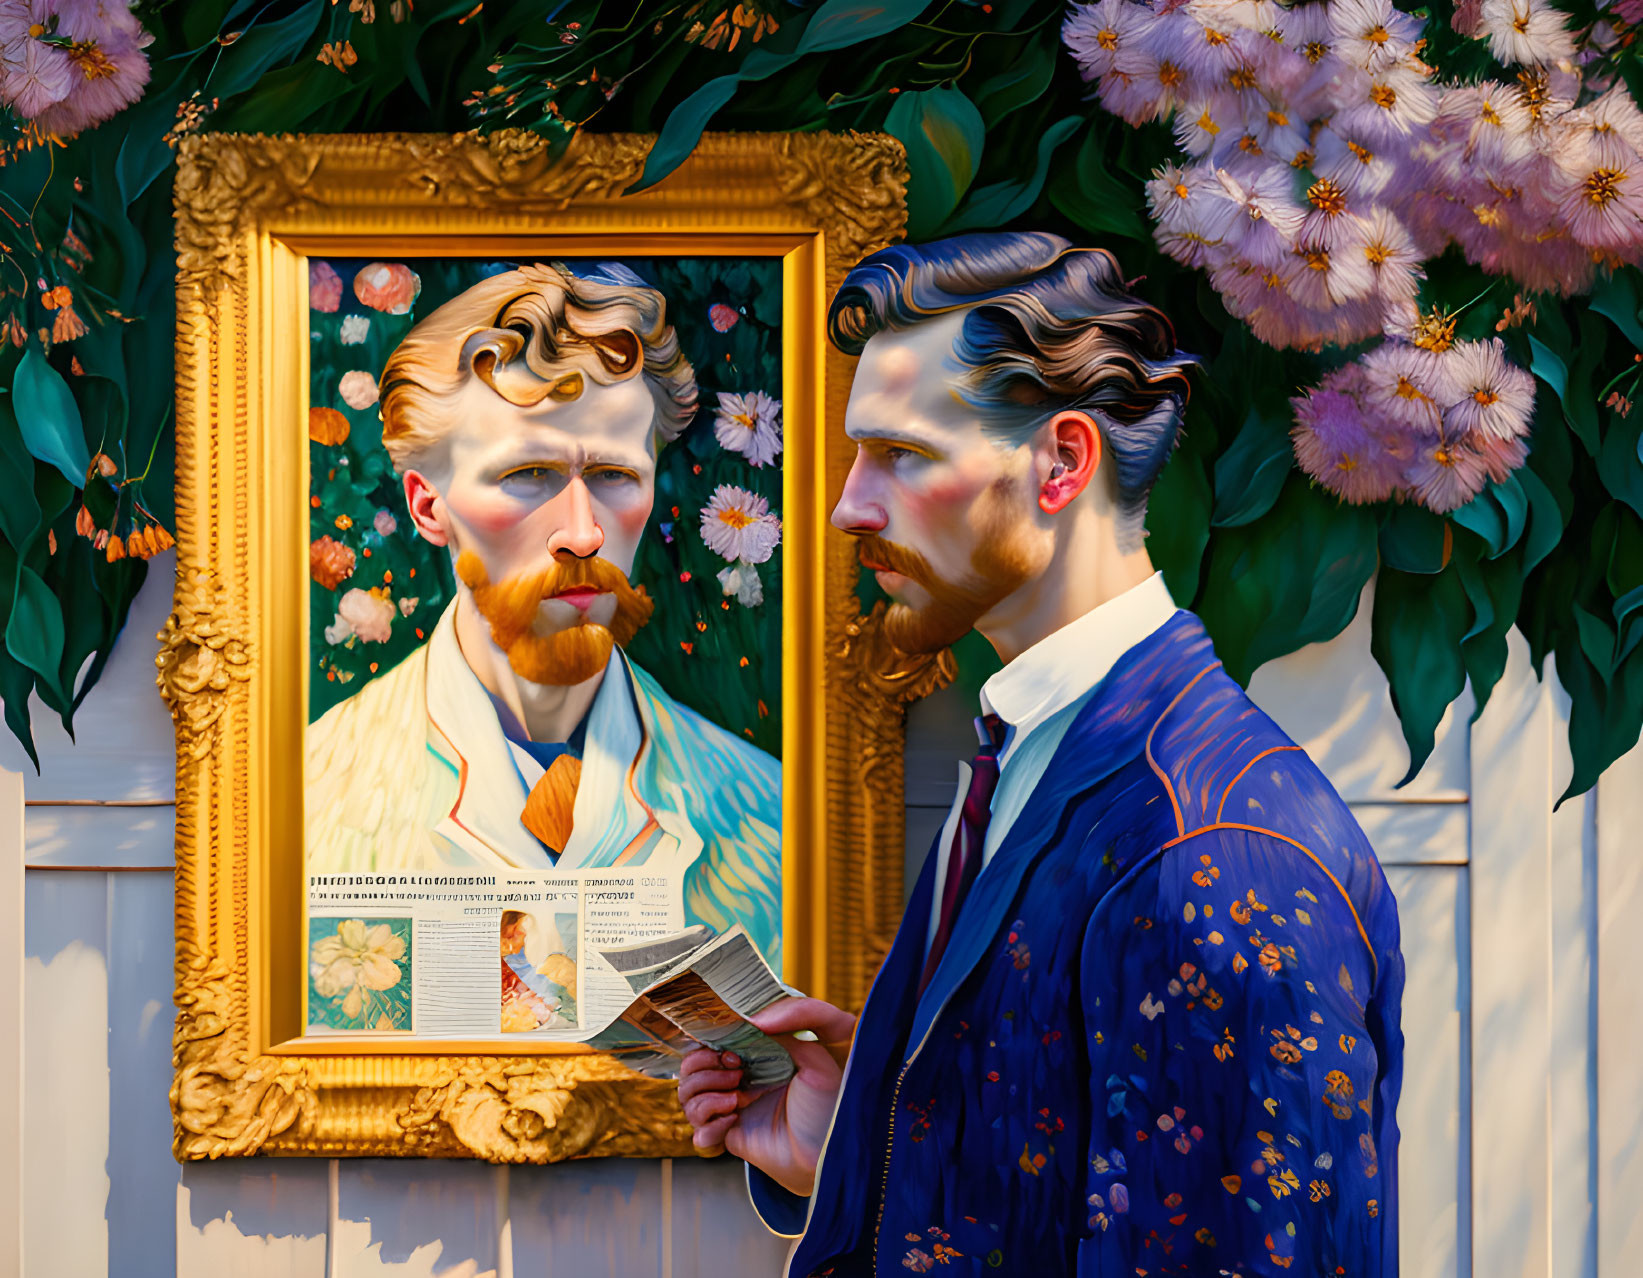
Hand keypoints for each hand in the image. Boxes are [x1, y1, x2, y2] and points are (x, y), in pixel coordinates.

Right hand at [677, 996, 856, 1197]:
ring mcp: (731, 1111)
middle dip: (703, 1068)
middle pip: (689, 1068)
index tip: (733, 1051)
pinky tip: (733, 1122)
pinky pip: (699, 1135)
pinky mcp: (730, 1139)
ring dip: (704, 1095)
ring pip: (686, 1098)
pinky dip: (709, 1127)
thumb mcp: (819, 1056)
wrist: (829, 1153)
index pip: (711, 1041)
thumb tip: (755, 1019)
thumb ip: (798, 1023)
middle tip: (736, 1074)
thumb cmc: (829, 1105)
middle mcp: (737, 1082)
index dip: (711, 1043)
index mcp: (753, 1058)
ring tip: (737, 1099)